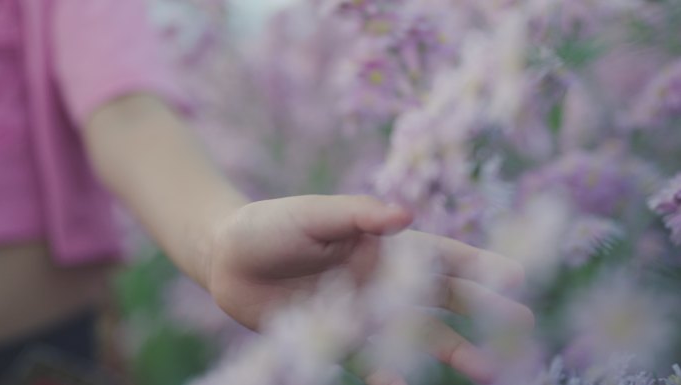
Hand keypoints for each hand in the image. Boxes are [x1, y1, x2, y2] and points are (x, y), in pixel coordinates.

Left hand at [201, 195, 531, 383]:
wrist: (227, 257)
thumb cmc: (272, 224)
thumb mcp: (314, 214)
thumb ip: (358, 216)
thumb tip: (405, 215)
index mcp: (382, 245)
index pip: (439, 254)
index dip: (478, 265)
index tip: (518, 275)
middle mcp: (380, 280)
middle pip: (442, 297)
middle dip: (482, 309)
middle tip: (524, 323)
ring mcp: (361, 311)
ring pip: (416, 334)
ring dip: (452, 350)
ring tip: (488, 370)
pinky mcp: (334, 338)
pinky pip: (367, 360)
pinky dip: (386, 374)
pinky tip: (401, 383)